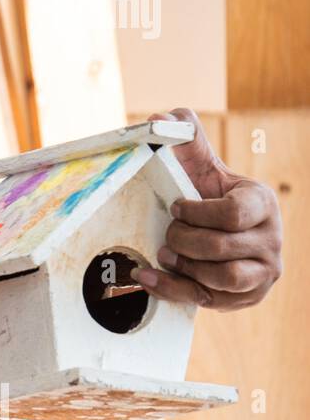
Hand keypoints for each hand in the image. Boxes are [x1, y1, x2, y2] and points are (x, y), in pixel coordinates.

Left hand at [131, 108, 282, 310]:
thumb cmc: (204, 193)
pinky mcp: (248, 296)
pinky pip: (212, 301)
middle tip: (167, 233)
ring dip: (185, 267)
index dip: (195, 213)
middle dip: (183, 241)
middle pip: (221, 248)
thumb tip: (159, 118)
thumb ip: (183, 137)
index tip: (176, 207)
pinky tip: (149, 278)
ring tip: (165, 254)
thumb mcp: (197, 164)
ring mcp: (263, 271)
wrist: (215, 230)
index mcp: (262, 202)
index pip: (232, 214)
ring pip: (224, 279)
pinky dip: (174, 290)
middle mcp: (270, 238)